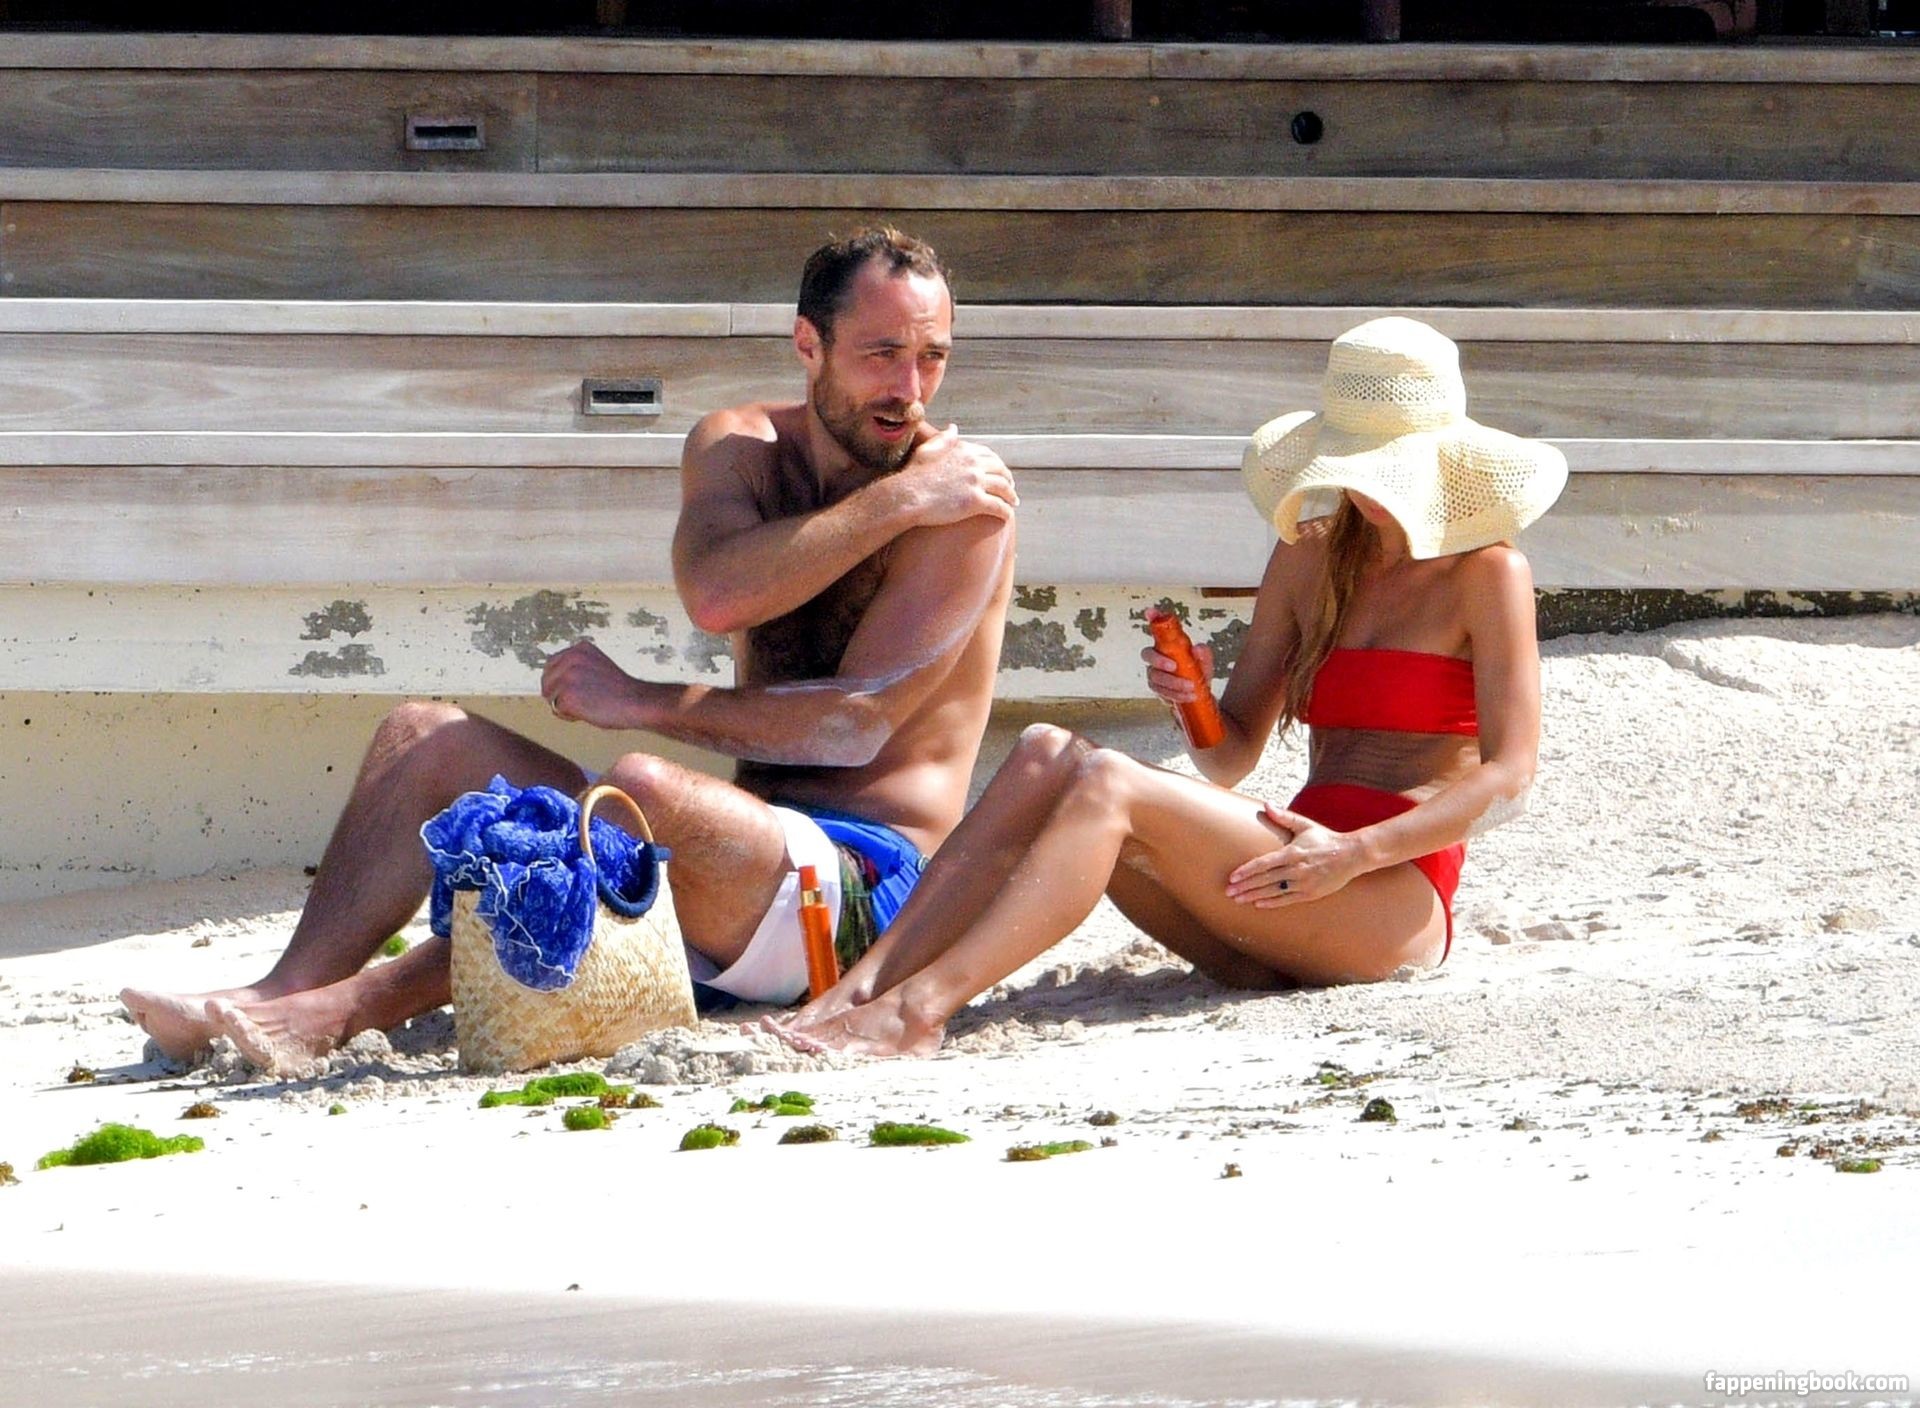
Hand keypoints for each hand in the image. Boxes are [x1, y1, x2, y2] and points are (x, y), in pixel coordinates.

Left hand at [540, 639, 644, 730]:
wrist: (637, 702)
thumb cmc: (621, 690)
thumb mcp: (597, 666)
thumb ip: (577, 667)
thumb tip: (554, 680)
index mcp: (579, 649)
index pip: (551, 665)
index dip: (560, 682)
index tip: (580, 689)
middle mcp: (570, 659)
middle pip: (546, 682)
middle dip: (558, 694)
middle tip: (584, 700)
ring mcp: (568, 677)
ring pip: (550, 697)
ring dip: (564, 705)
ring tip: (588, 705)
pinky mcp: (567, 696)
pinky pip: (557, 710)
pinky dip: (570, 716)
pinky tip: (588, 712)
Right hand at [898, 424, 1017, 526]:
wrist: (908, 495)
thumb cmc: (913, 474)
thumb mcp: (928, 449)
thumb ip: (944, 438)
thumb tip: (954, 428)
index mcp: (964, 450)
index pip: (989, 455)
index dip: (997, 464)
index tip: (1000, 471)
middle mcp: (973, 464)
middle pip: (1000, 470)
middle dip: (1008, 479)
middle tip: (1011, 488)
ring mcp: (976, 482)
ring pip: (1003, 488)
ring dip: (1011, 496)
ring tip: (1013, 502)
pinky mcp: (975, 501)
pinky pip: (998, 507)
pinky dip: (1005, 511)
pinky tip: (1007, 516)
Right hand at [1140, 640, 1213, 704]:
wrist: (1201, 685)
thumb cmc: (1197, 667)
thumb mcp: (1203, 657)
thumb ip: (1201, 651)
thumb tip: (1196, 649)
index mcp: (1159, 654)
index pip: (1148, 654)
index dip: (1156, 660)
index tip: (1173, 665)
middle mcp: (1154, 668)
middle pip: (1151, 673)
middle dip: (1167, 678)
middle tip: (1185, 682)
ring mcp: (1156, 683)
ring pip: (1158, 688)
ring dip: (1175, 689)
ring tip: (1192, 688)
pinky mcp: (1161, 695)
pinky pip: (1165, 697)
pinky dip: (1178, 697)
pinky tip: (1189, 696)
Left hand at [1225, 805, 1362, 906]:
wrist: (1351, 855)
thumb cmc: (1325, 839)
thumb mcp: (1305, 825)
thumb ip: (1285, 817)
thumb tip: (1267, 804)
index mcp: (1292, 853)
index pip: (1263, 864)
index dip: (1246, 871)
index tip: (1232, 877)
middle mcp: (1296, 870)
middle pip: (1265, 880)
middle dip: (1245, 886)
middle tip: (1228, 892)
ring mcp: (1303, 883)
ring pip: (1273, 891)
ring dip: (1254, 896)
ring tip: (1238, 899)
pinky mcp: (1310, 894)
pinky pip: (1287, 900)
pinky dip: (1272, 903)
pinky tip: (1258, 904)